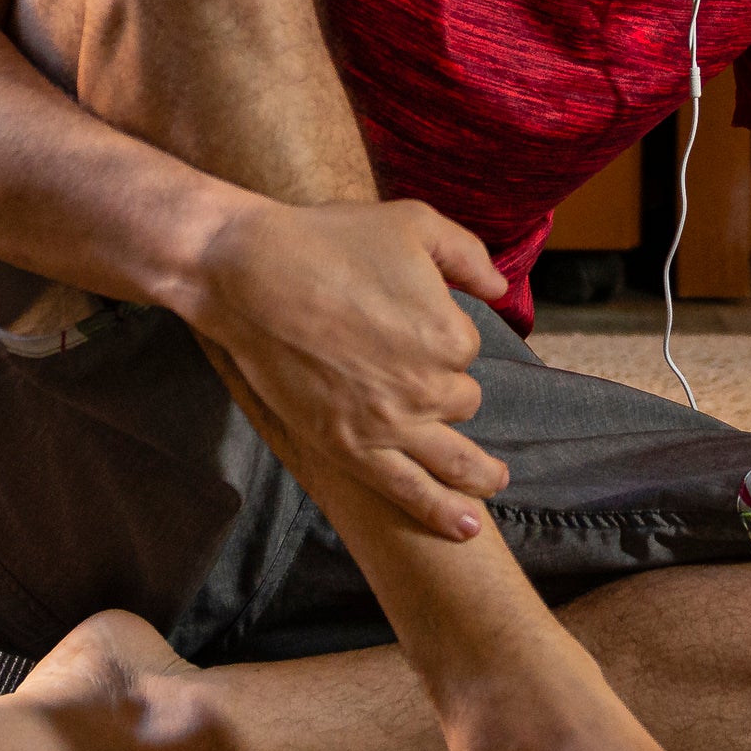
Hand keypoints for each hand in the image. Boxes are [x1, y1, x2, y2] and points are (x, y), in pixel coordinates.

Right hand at [182, 195, 513, 541]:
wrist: (250, 276)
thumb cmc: (329, 241)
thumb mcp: (413, 222)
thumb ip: (467, 255)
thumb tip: (500, 288)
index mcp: (450, 334)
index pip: (466, 349)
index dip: (440, 332)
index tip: (409, 321)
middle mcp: (428, 386)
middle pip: (460, 400)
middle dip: (444, 386)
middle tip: (415, 373)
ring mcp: (389, 424)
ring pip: (454, 458)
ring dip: (480, 474)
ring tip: (495, 482)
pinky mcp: (349, 448)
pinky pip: (409, 490)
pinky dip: (442, 512)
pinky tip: (467, 528)